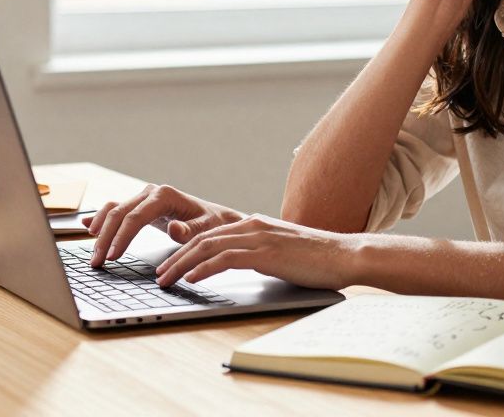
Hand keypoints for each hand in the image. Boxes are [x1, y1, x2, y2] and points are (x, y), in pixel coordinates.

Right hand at [82, 184, 244, 266]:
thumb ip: (190, 230)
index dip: (122, 237)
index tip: (113, 256)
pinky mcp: (139, 206)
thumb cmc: (210, 224)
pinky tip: (87, 227)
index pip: (135, 217)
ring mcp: (143, 198)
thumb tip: (174, 228)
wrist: (214, 217)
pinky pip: (115, 209)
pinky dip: (100, 218)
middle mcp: (150, 193)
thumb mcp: (205, 230)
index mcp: (164, 195)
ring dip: (100, 231)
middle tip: (97, 261)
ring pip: (113, 211)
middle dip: (105, 238)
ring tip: (94, 254)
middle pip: (119, 214)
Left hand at [153, 214, 361, 290]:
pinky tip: (191, 280)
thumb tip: (241, 266)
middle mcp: (252, 225)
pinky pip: (225, 259)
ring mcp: (258, 237)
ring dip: (182, 265)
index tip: (170, 265)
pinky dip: (204, 269)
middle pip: (201, 239)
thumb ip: (259, 254)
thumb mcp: (281, 252)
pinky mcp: (265, 253)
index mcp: (254, 224)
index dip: (185, 250)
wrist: (345, 254)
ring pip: (207, 247)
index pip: (210, 235)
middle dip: (175, 257)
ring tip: (166, 280)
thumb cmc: (318, 259)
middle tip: (158, 275)